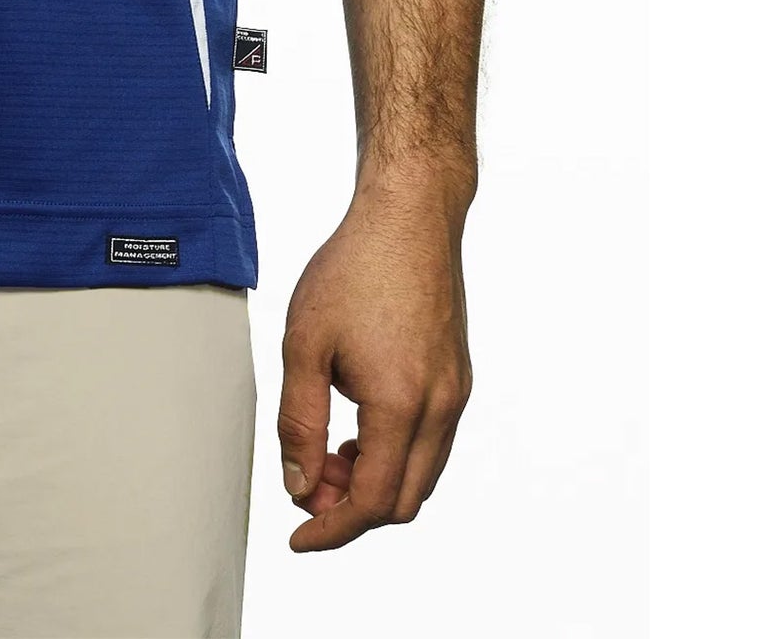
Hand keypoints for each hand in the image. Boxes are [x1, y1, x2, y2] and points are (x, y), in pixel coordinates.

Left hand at [276, 176, 471, 550]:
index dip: (331, 530)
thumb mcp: (304, 343)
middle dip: (351, 509)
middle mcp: (440, 408)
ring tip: (327, 452)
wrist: (409, 218)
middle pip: (402, 501)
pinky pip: (431, 442)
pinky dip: (396, 453)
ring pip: (421, 474)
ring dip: (375, 481)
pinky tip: (358, 425)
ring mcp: (456, 393)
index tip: (299, 539)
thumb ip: (299, 420)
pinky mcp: (458, 376)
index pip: (370, 502)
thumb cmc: (354, 269)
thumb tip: (299, 484)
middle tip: (306, 485)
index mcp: (401, 405)